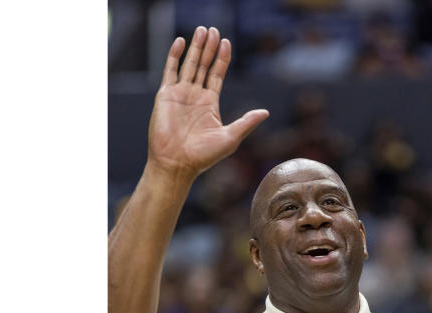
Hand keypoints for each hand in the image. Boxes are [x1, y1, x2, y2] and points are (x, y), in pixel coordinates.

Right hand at [146, 26, 268, 176]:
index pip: (217, 74)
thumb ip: (246, 122)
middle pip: (204, 65)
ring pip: (189, 64)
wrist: (177, 164)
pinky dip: (174, 56)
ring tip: (202, 30)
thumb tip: (265, 112)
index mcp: (210, 103)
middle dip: (209, 48)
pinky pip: (170, 71)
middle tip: (213, 29)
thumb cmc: (204, 156)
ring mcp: (180, 94)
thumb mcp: (230, 137)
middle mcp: (195, 96)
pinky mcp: (166, 96)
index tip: (226, 42)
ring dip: (195, 47)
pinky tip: (181, 42)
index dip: (222, 58)